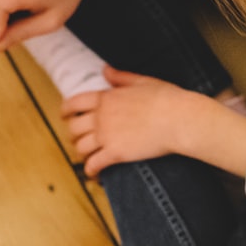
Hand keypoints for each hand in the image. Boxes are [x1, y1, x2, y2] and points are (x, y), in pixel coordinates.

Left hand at [63, 66, 192, 175]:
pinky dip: (90, 172)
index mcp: (106, 98)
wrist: (180, 119)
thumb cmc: (167, 99)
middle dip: (73, 135)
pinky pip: (93, 165)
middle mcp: (101, 117)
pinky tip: (94, 175)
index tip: (64, 116)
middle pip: (73, 128)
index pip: (73, 104)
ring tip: (88, 156)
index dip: (65, 112)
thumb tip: (105, 70)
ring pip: (80, 148)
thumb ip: (120, 77)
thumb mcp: (142, 81)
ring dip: (82, 154)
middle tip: (79, 139)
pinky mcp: (115, 154)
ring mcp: (106, 136)